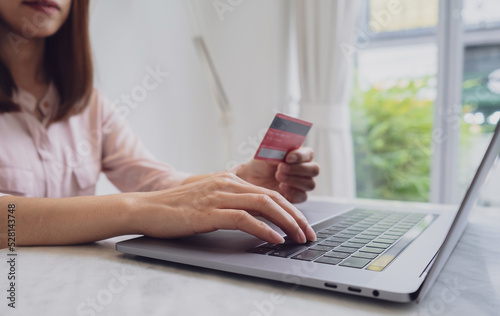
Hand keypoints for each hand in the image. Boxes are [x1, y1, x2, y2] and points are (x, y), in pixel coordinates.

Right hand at [131, 172, 316, 243]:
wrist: (146, 208)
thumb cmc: (176, 208)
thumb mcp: (208, 199)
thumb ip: (230, 202)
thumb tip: (254, 216)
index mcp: (229, 180)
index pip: (269, 193)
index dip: (290, 210)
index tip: (303, 225)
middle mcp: (227, 184)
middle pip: (273, 197)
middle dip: (296, 217)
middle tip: (309, 234)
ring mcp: (219, 196)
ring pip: (264, 205)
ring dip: (286, 223)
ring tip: (299, 238)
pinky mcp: (210, 212)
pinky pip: (245, 219)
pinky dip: (264, 230)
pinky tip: (275, 239)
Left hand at [236, 147, 319, 202]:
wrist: (252, 178)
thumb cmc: (261, 164)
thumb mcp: (267, 154)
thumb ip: (278, 152)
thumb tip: (285, 154)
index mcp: (300, 155)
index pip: (309, 154)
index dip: (301, 156)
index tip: (288, 157)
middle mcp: (305, 170)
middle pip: (314, 169)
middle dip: (298, 169)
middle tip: (281, 168)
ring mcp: (302, 184)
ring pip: (310, 184)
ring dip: (294, 180)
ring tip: (278, 176)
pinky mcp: (297, 196)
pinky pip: (302, 196)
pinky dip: (293, 192)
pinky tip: (282, 187)